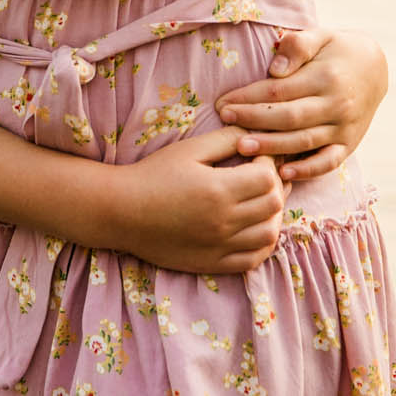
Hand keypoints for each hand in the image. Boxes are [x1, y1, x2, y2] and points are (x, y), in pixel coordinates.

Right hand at [107, 127, 285, 273]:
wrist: (122, 211)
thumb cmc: (153, 174)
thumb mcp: (189, 150)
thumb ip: (224, 140)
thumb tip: (254, 133)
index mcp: (218, 190)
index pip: (268, 177)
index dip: (268, 162)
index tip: (255, 155)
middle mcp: (224, 221)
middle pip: (274, 205)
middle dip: (274, 186)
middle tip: (260, 176)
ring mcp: (220, 246)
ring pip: (269, 234)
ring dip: (272, 216)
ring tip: (259, 202)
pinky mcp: (213, 263)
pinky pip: (253, 260)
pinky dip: (262, 244)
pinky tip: (254, 228)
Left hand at [215, 27, 387, 181]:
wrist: (376, 69)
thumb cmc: (337, 50)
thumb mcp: (320, 36)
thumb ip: (297, 45)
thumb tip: (274, 67)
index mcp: (326, 77)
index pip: (279, 90)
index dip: (249, 97)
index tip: (223, 101)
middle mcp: (337, 105)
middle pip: (288, 117)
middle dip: (253, 120)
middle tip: (225, 121)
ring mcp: (344, 128)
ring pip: (304, 141)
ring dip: (272, 147)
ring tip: (242, 147)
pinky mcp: (349, 144)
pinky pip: (328, 162)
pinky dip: (307, 171)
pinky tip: (283, 173)